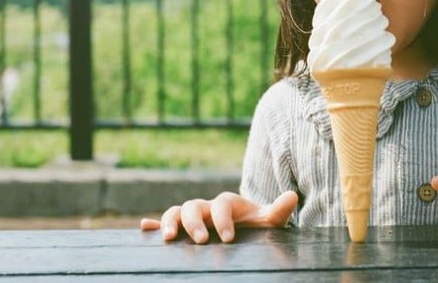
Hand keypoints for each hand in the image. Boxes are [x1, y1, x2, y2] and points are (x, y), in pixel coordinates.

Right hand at [139, 190, 297, 243]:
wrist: (244, 231)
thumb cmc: (255, 227)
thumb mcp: (267, 221)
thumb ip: (278, 211)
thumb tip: (293, 196)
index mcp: (227, 203)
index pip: (222, 204)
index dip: (224, 219)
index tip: (229, 238)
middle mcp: (206, 207)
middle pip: (193, 205)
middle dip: (194, 222)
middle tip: (201, 241)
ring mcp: (193, 218)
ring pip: (176, 211)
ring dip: (170, 222)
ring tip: (169, 239)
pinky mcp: (183, 229)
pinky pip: (164, 224)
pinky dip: (154, 225)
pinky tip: (144, 228)